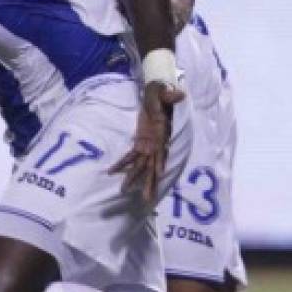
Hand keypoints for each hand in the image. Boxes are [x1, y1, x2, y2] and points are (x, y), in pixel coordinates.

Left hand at [108, 81, 184, 206]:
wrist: (156, 95)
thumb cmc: (160, 94)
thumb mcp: (163, 93)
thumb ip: (169, 95)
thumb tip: (180, 94)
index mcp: (162, 134)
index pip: (162, 151)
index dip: (161, 162)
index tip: (160, 174)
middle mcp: (156, 144)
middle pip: (152, 166)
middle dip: (149, 181)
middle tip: (147, 199)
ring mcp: (148, 146)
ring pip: (141, 166)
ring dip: (133, 179)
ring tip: (124, 191)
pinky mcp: (140, 143)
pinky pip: (130, 156)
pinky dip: (121, 164)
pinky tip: (111, 172)